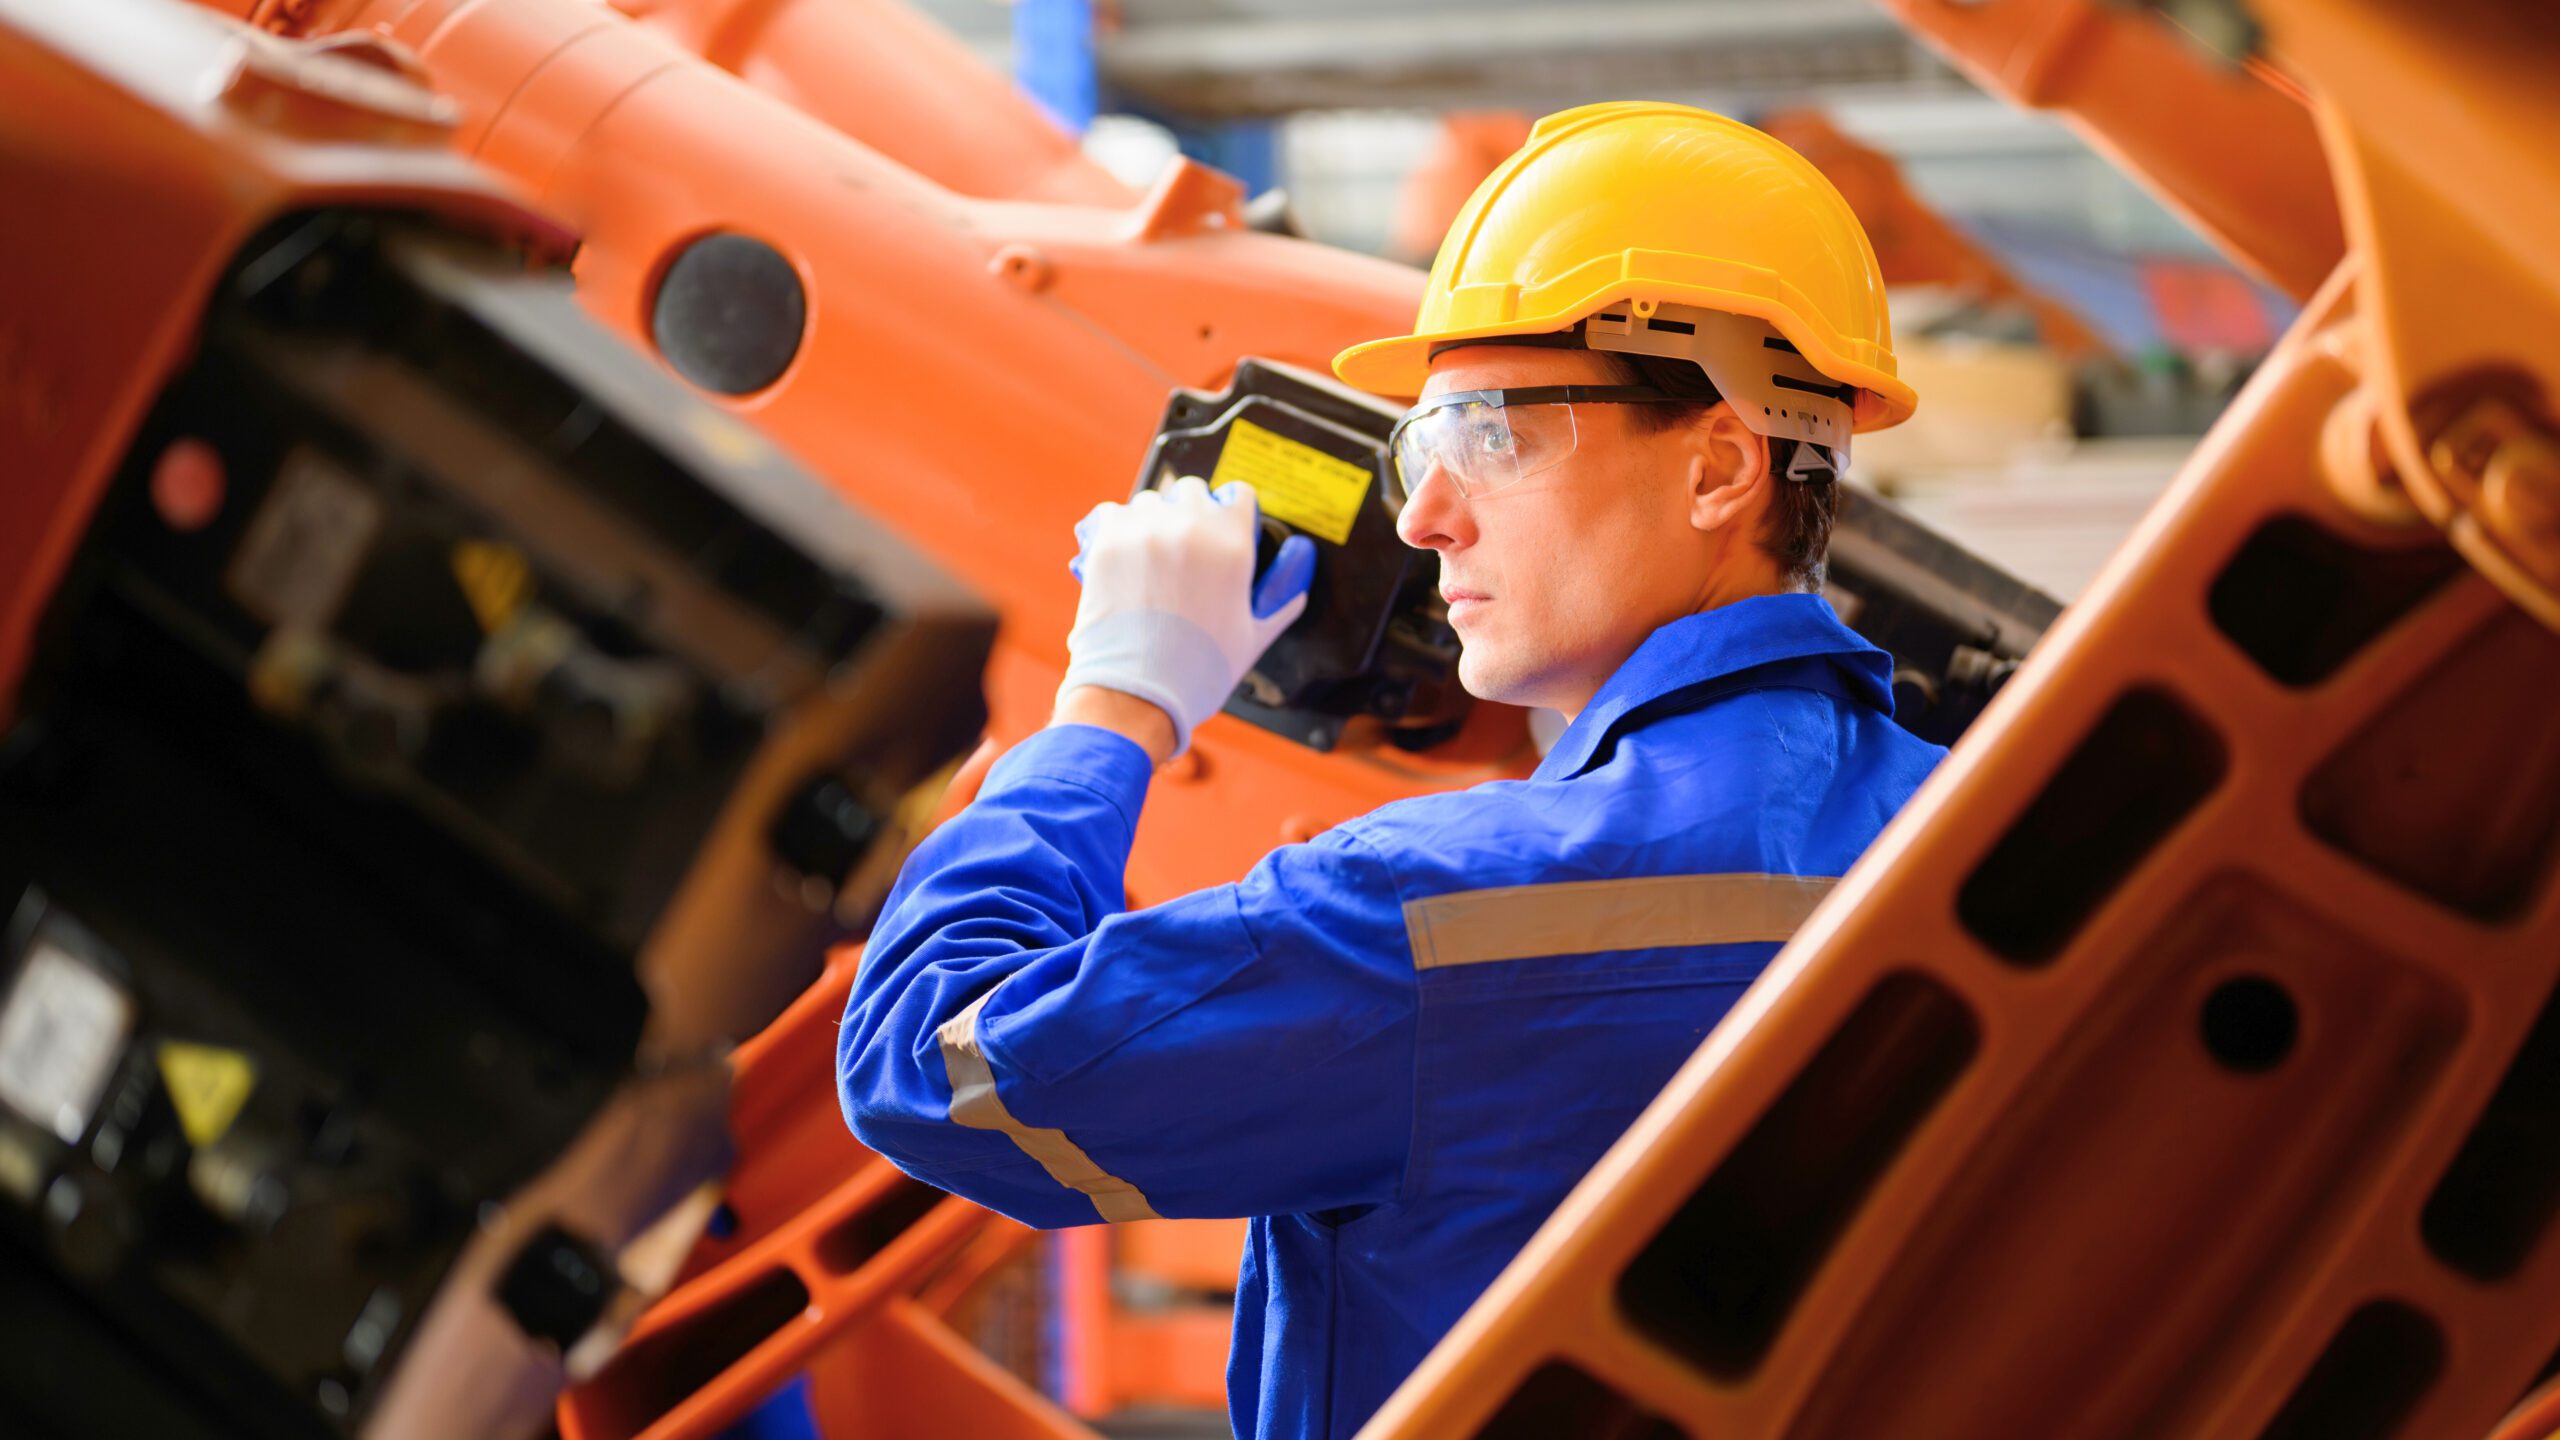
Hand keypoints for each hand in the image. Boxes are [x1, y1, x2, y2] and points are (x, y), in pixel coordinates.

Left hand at [1057, 476, 1317, 757]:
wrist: (1138, 691)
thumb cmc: (1199, 669)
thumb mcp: (1253, 638)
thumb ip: (1279, 606)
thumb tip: (1298, 593)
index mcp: (1234, 543)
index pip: (1239, 495)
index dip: (1232, 510)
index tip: (1221, 526)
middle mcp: (1191, 526)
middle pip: (1192, 491)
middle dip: (1190, 512)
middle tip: (1182, 547)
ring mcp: (1146, 530)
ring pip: (1151, 501)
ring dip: (1152, 520)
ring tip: (1148, 556)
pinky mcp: (1107, 541)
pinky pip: (1111, 513)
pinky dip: (1115, 529)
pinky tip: (1120, 554)